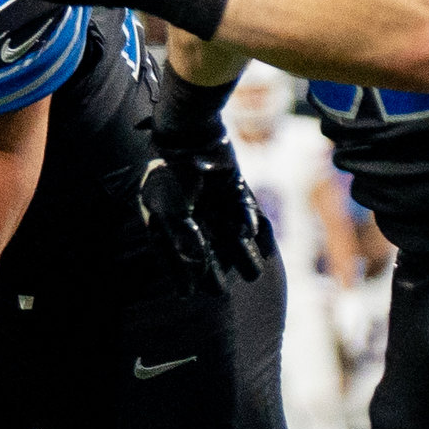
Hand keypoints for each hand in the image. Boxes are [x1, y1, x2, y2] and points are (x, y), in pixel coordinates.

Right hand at [140, 111, 273, 291]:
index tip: (187, 294)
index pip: (172, 253)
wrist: (192, 134)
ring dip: (242, 254)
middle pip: (204, 249)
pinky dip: (252, 227)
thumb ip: (181, 237)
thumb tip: (194, 264)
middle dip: (213, 270)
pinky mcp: (234, 190)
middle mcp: (192, 214)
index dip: (178, 274)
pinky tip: (261, 243)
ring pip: (229, 234)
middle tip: (220, 291)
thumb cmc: (173, 173)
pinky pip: (244, 212)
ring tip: (254, 274)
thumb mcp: (171, 208)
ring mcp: (214, 202)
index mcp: (168, 219)